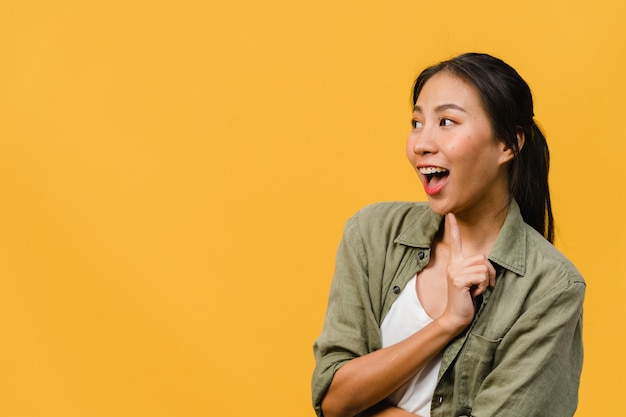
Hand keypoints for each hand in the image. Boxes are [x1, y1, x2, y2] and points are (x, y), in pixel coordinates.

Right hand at [440, 213, 495, 332]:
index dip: (452, 227)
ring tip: (475, 290)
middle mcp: (453, 264)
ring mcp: (454, 271)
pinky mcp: (458, 279)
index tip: (450, 213)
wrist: (456, 317)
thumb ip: (476, 269)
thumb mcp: (472, 281)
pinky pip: (481, 277)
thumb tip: (486, 265)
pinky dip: (482, 287)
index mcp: (455, 263)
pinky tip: (473, 294)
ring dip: (485, 282)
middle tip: (481, 286)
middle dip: (488, 273)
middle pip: (482, 258)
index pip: (455, 241)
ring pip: (483, 267)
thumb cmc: (467, 300)